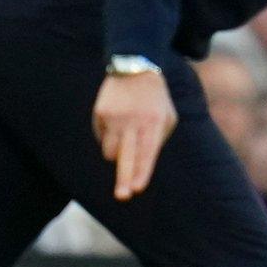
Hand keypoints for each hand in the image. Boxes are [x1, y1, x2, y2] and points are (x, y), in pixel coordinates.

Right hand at [92, 70, 177, 200]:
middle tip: (122, 196)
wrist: (135, 70)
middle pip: (127, 156)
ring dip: (117, 154)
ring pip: (110, 151)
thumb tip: (141, 165)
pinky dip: (109, 137)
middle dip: (124, 178)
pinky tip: (117, 121)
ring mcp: (114, 117)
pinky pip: (102, 137)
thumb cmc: (156, 101)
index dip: (142, 171)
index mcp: (153, 123)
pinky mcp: (100, 113)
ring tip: (126, 136)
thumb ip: (157, 141)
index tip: (138, 188)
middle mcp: (133, 121)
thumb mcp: (167, 118)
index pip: (147, 152)